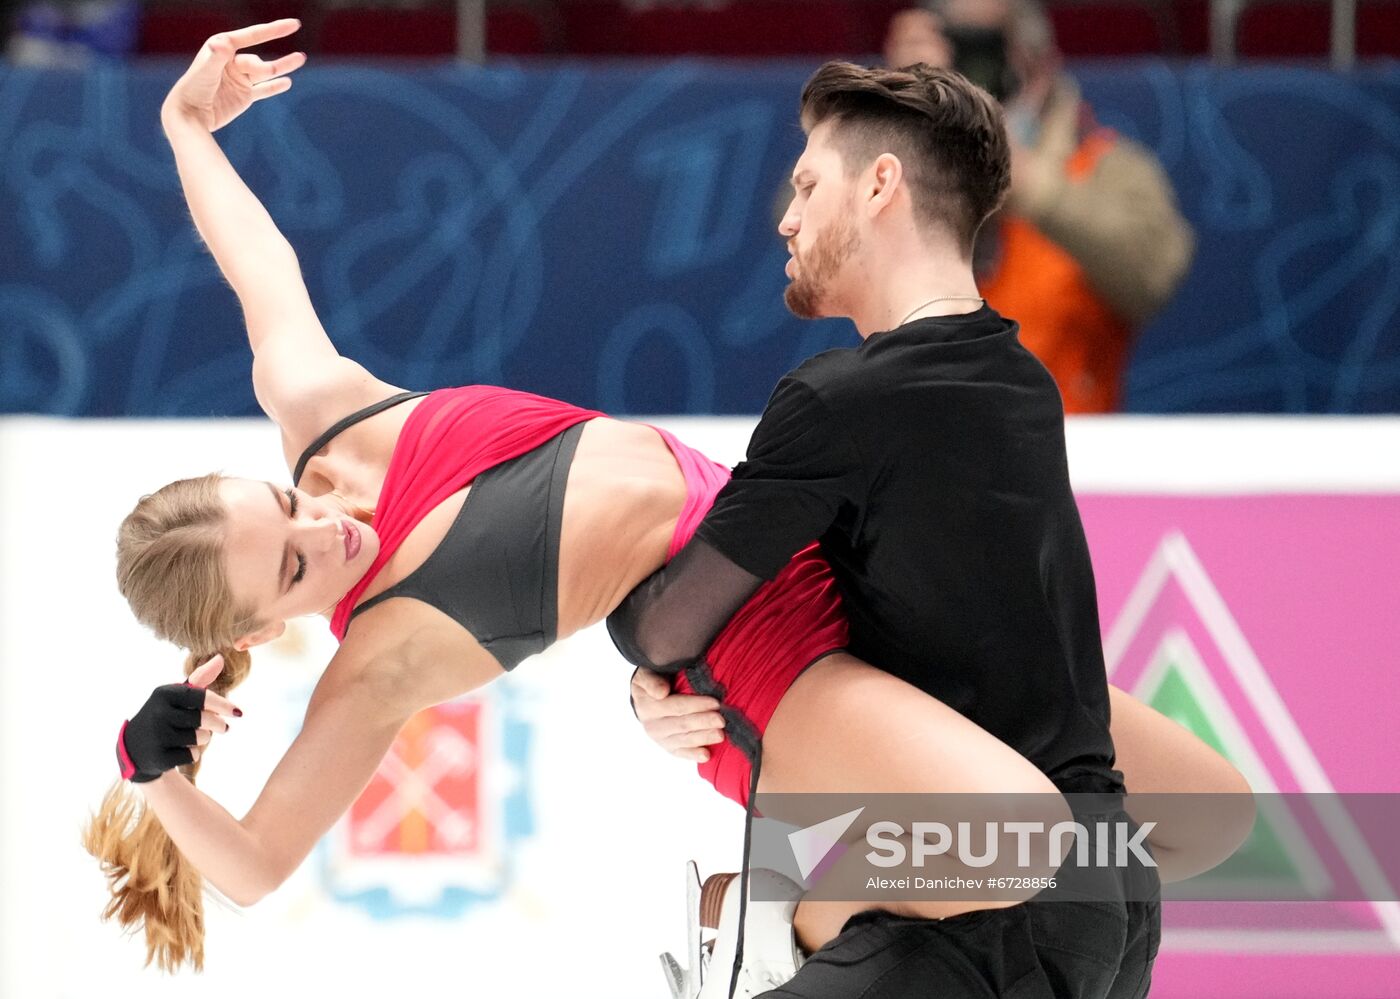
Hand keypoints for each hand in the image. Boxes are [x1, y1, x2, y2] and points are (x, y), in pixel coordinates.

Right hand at [116, 655, 241, 781]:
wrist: (135, 746)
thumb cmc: (165, 715)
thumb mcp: (177, 695)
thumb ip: (200, 678)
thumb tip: (220, 658)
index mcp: (164, 694)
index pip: (200, 696)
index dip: (222, 704)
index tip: (239, 713)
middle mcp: (158, 713)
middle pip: (204, 720)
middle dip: (218, 725)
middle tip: (224, 727)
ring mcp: (156, 735)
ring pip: (200, 738)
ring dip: (204, 739)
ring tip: (195, 736)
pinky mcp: (158, 757)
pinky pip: (192, 756)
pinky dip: (193, 754)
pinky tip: (181, 751)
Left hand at [162, 19, 306, 132]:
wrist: (189, 116)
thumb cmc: (193, 90)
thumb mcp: (205, 72)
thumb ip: (216, 57)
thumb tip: (224, 43)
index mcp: (222, 48)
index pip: (252, 36)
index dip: (273, 30)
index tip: (294, 25)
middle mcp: (232, 61)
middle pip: (259, 62)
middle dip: (276, 63)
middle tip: (299, 59)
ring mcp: (239, 79)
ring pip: (266, 72)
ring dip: (283, 66)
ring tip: (301, 58)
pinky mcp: (244, 96)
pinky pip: (264, 89)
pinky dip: (275, 86)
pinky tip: (287, 82)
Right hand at [630, 667, 725, 763]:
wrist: (645, 700)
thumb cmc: (653, 682)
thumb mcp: (646, 675)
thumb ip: (651, 681)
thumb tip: (661, 692)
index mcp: (648, 707)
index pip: (676, 706)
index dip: (696, 705)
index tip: (715, 703)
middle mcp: (653, 726)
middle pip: (683, 724)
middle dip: (704, 722)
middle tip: (722, 720)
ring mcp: (660, 739)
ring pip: (684, 740)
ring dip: (703, 738)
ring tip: (720, 735)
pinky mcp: (668, 748)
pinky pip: (681, 753)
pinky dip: (693, 754)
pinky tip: (706, 755)